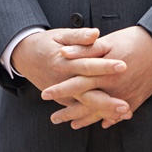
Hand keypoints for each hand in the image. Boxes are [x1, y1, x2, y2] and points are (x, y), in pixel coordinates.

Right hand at [11, 27, 128, 118]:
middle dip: (107, 101)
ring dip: (105, 111)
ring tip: (126, 113)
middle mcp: (62, 81)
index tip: (123, 66)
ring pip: (85, 105)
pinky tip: (114, 117)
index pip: (87, 65)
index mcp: (63, 62)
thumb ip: (79, 36)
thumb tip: (96, 33)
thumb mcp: (60, 35)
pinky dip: (96, 114)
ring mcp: (62, 93)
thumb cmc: (46, 43)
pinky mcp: (62, 100)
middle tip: (126, 105)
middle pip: (87, 93)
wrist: (25, 57)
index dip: (105, 66)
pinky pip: (80, 109)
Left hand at [43, 26, 151, 128]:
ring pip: (101, 112)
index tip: (45, 96)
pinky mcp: (137, 99)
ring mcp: (125, 96)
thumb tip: (63, 53)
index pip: (75, 84)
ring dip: (86, 119)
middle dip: (69, 112)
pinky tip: (103, 124)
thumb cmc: (134, 40)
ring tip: (73, 125)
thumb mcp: (107, 41)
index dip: (60, 90)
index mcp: (102, 73)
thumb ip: (85, 49)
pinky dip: (111, 119)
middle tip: (54, 119)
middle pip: (86, 104)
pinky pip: (121, 114)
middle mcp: (112, 89)